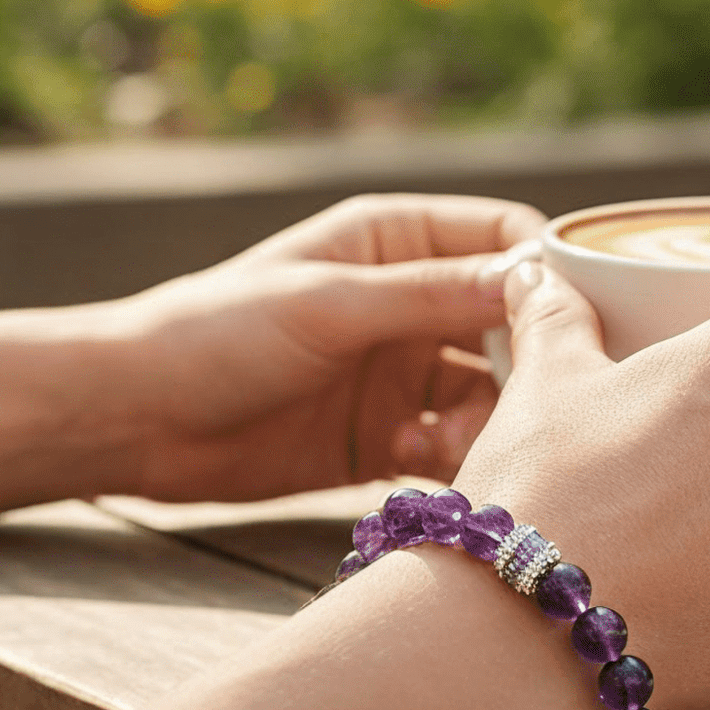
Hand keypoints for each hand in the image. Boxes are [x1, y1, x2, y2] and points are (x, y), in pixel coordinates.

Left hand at [106, 193, 543, 501]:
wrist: (131, 419)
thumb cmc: (215, 333)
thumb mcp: (328, 306)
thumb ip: (428, 296)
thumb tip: (532, 279)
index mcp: (396, 239)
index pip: (503, 238)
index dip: (547, 273)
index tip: (578, 318)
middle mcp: (409, 301)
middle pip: (508, 322)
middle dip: (528, 359)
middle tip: (543, 400)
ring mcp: (399, 371)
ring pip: (487, 392)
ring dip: (493, 419)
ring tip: (473, 446)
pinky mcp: (383, 438)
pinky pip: (450, 446)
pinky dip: (455, 459)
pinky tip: (428, 470)